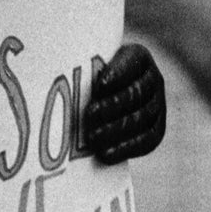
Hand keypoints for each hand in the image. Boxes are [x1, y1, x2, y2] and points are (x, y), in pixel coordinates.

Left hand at [84, 42, 165, 162]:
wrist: (105, 98)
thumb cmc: (87, 76)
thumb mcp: (86, 65)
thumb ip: (78, 67)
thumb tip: (53, 68)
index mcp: (138, 57)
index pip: (132, 63)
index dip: (118, 74)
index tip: (99, 85)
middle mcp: (153, 79)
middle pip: (137, 93)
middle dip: (114, 105)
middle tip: (90, 115)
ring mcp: (157, 105)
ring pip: (142, 118)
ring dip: (116, 129)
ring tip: (92, 137)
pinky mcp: (156, 129)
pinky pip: (147, 140)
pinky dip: (126, 148)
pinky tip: (105, 154)